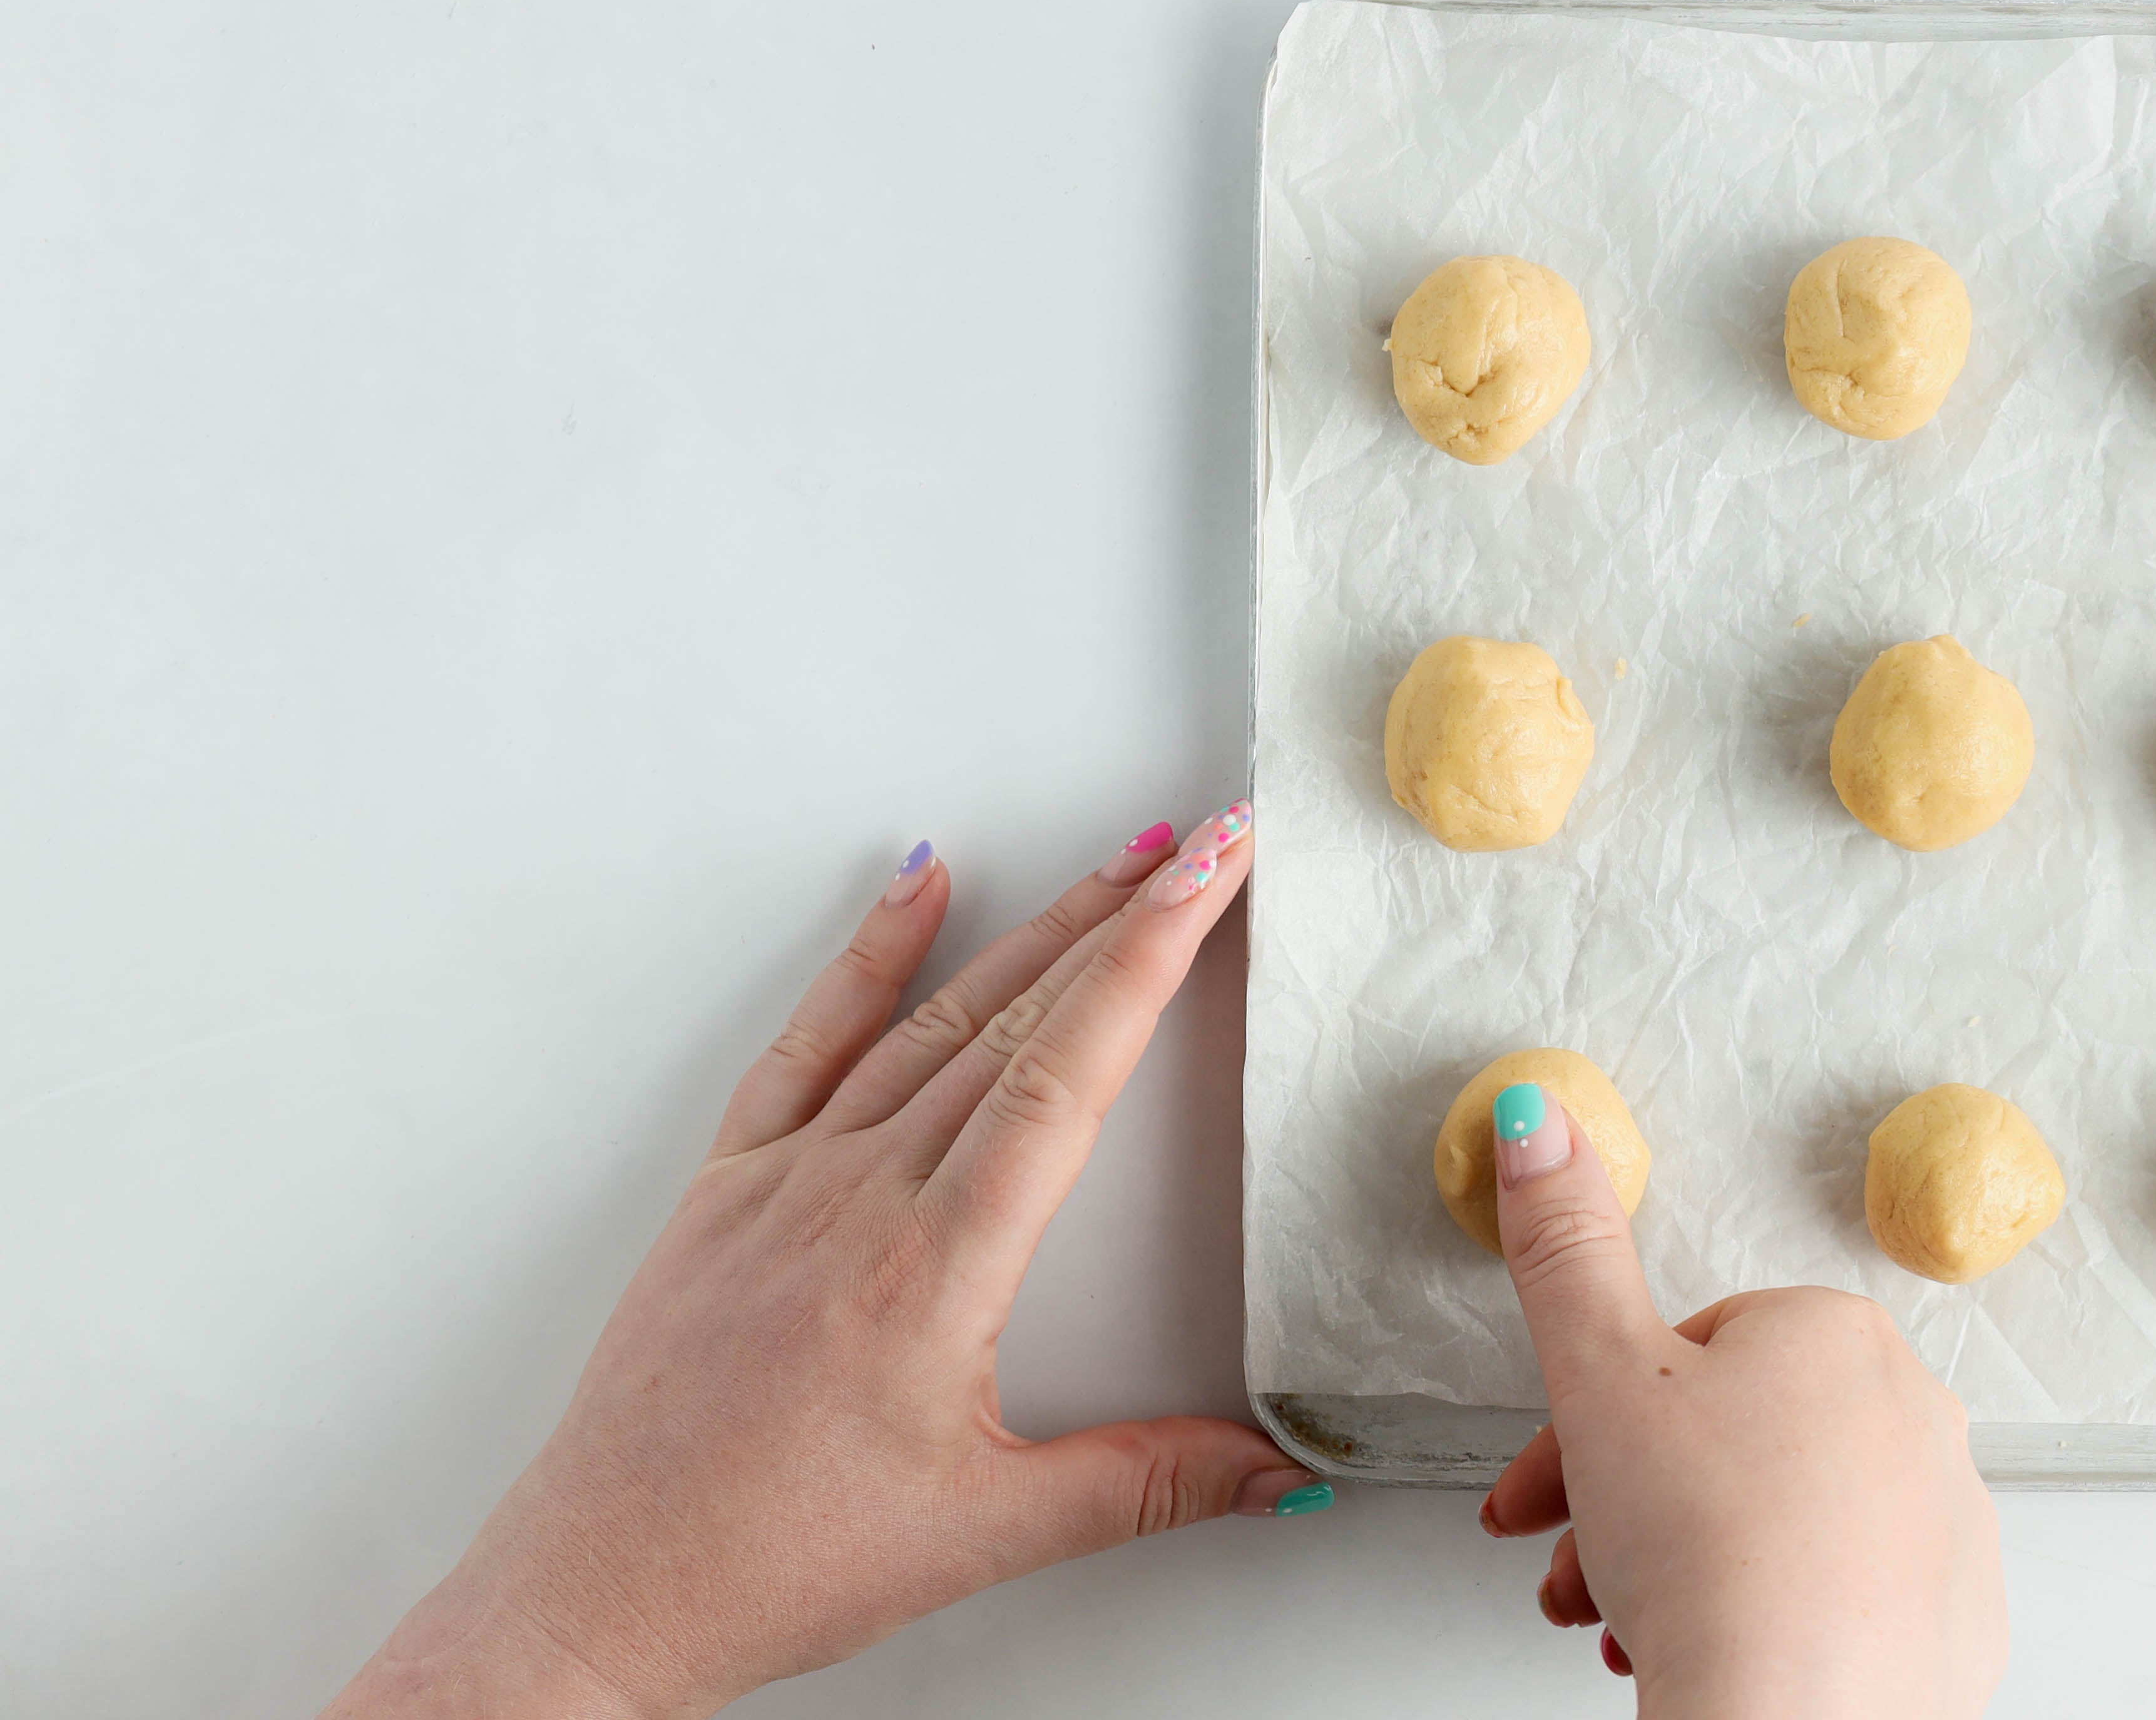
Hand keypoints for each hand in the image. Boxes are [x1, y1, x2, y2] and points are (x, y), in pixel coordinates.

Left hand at [327, 805, 1307, 1719]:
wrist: (601, 1588)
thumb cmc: (768, 1560)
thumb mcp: (987, 1531)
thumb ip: (1146, 1484)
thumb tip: (1277, 1469)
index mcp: (935, 1268)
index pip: (1068, 1074)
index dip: (1150, 961)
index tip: (1209, 880)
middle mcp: (859, 1199)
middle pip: (1017, 1022)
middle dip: (1122, 919)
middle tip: (1201, 845)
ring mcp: (785, 1182)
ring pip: (931, 1020)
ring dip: (1032, 930)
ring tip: (1110, 864)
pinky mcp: (727, 1191)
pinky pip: (806, 1045)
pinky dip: (869, 957)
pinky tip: (918, 888)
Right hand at [1474, 1091, 2004, 1717]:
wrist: (1792, 1716)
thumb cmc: (1711, 1554)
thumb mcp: (1600, 1375)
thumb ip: (1567, 1245)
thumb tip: (1541, 1123)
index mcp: (1833, 1335)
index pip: (1687, 1358)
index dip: (1594, 1424)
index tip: (1544, 1489)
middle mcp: (1911, 1411)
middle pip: (1728, 1446)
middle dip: (1627, 1508)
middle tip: (1573, 1569)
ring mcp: (1945, 1518)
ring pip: (1778, 1525)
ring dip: (1683, 1571)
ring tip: (1631, 1628)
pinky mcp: (1956, 1617)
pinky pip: (1844, 1601)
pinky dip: (1773, 1623)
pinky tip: (1719, 1657)